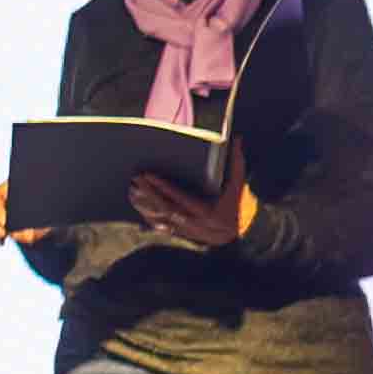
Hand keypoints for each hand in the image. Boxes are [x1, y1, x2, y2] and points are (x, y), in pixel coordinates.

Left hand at [127, 170, 251, 247]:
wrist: (240, 233)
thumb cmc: (238, 203)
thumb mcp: (238, 184)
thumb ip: (237, 162)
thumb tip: (238, 139)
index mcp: (207, 211)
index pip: (180, 197)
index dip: (162, 186)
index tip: (148, 175)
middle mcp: (195, 223)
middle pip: (166, 208)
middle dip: (149, 193)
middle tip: (135, 179)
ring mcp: (187, 230)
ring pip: (161, 219)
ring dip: (144, 205)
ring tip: (132, 191)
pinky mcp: (182, 234)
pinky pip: (162, 226)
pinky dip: (149, 216)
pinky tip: (138, 206)